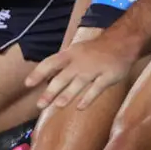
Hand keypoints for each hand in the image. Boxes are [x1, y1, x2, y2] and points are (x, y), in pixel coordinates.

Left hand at [25, 32, 140, 115]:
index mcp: (70, 54)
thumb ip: (62, 65)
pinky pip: (97, 88)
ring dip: (68, 94)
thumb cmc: (94, 51)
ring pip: (79, 82)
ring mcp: (95, 69)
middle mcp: (80, 61)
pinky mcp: (108, 76)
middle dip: (50, 91)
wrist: (122, 42)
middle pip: (63, 76)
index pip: (51, 63)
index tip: (28, 84)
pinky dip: (88, 97)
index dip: (39, 73)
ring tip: (57, 105)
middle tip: (40, 104)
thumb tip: (45, 79)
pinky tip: (80, 107)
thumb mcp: (75, 52)